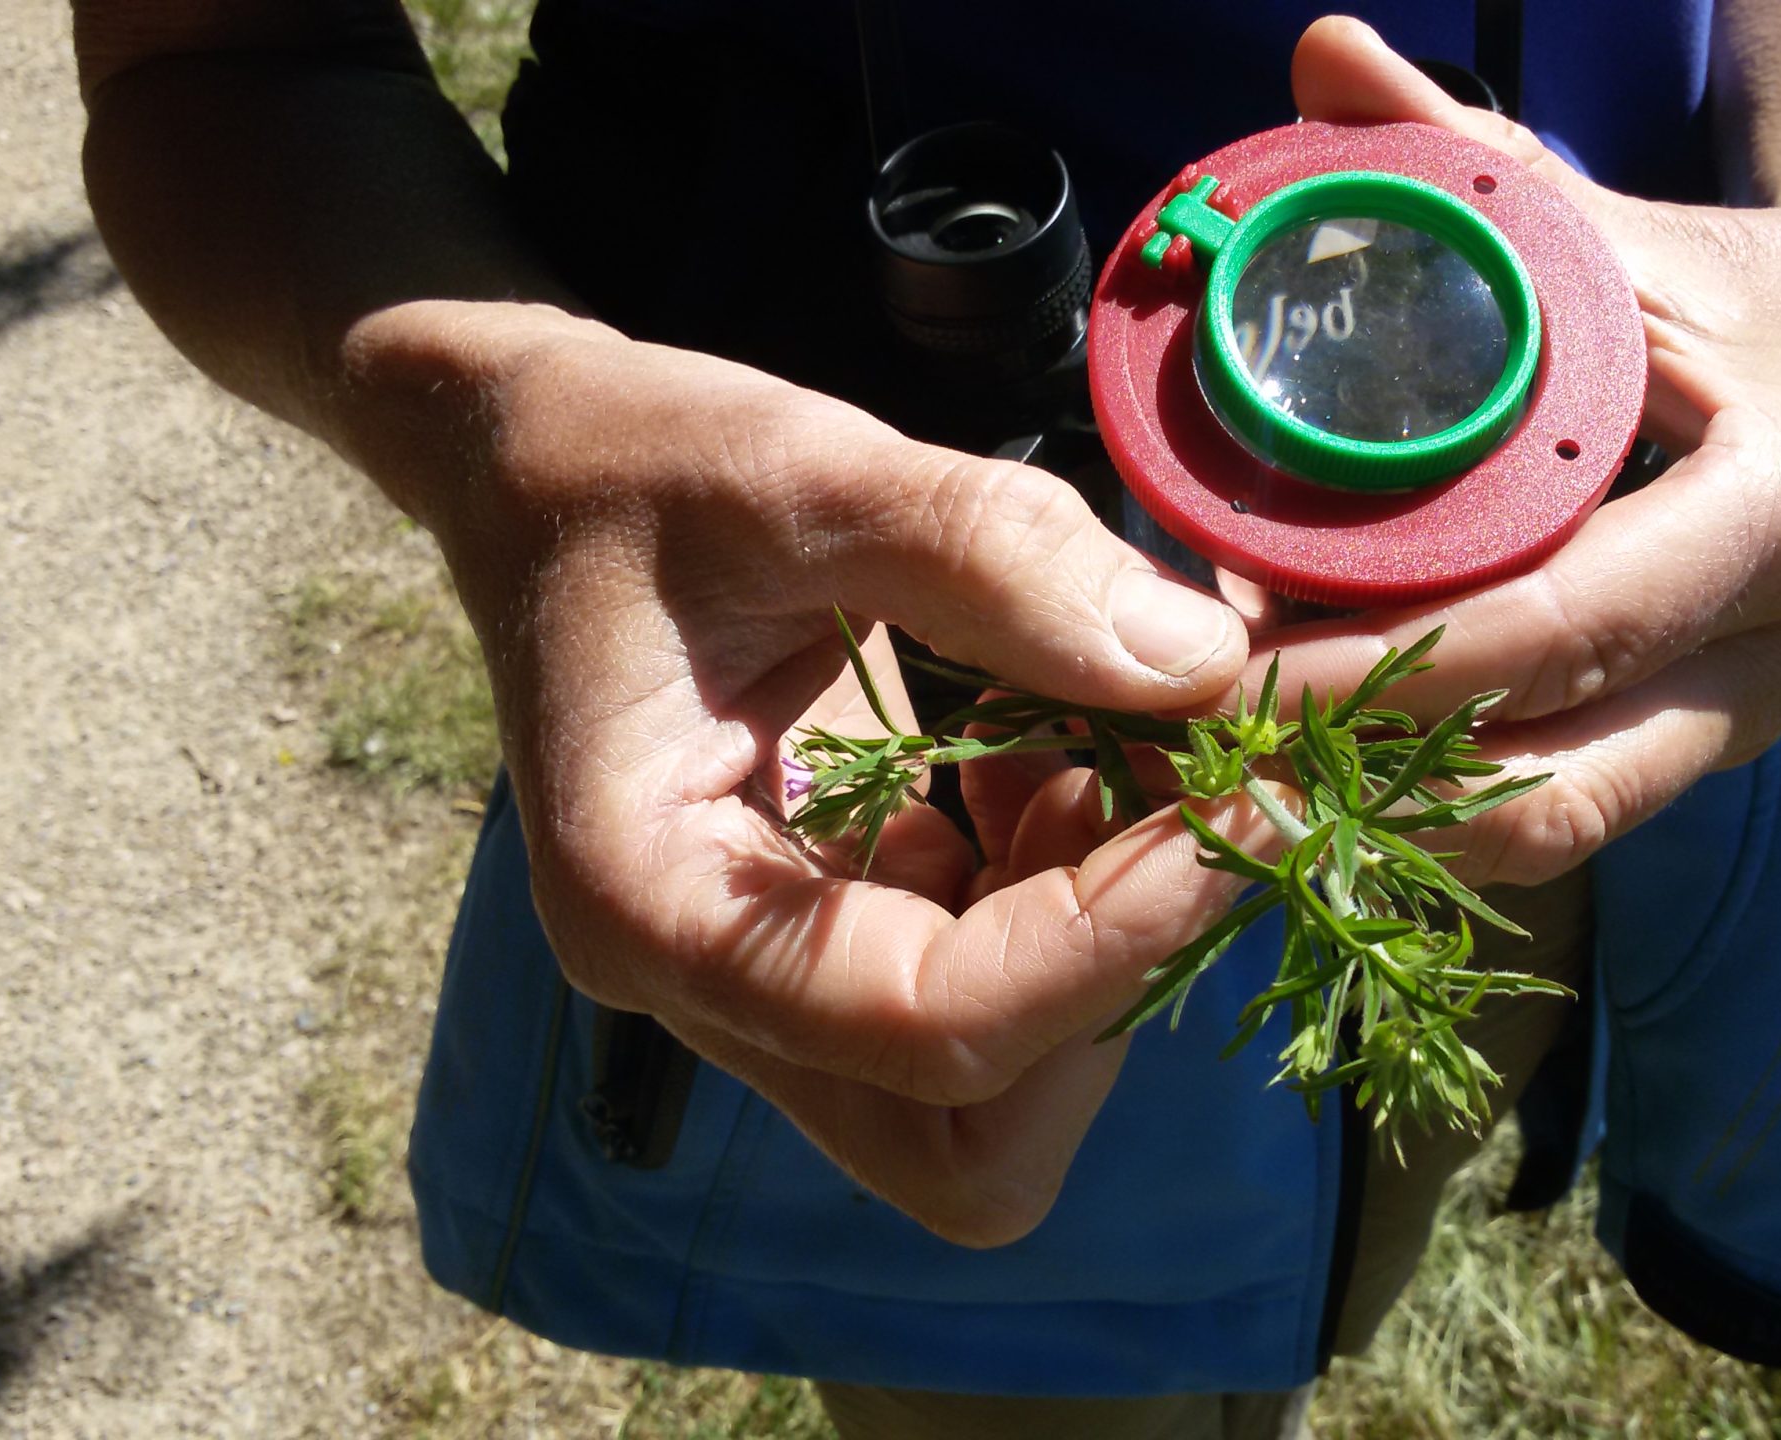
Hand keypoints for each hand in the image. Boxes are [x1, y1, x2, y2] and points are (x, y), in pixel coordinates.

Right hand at [351, 301, 1264, 1244]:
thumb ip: (991, 556)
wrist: (539, 464)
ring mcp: (777, 972)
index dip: (1112, 939)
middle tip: (1200, 806)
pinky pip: (994, 970)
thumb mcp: (802, 467)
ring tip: (1139, 737)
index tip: (1242, 804)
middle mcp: (711, 984)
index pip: (929, 1027)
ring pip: (999, 1069)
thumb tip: (1201, 666)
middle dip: (1115, 990)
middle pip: (966, 1142)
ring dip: (1110, 925)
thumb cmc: (630, 460)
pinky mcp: (841, 923)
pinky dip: (1076, 876)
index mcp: (653, 905)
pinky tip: (1070, 735)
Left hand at [1253, 19, 1780, 886]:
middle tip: (1198, 744)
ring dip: (1383, 806)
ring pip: (1550, 828)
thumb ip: (1485, 171)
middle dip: (1360, 787)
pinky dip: (1433, 790)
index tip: (1228, 674)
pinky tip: (1317, 746)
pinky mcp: (1707, 749)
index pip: (1564, 628)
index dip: (1385, 669)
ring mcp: (1750, 724)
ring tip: (1235, 750)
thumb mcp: (1648, 232)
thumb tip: (1318, 59)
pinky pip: (1560, 804)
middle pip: (1552, 791)